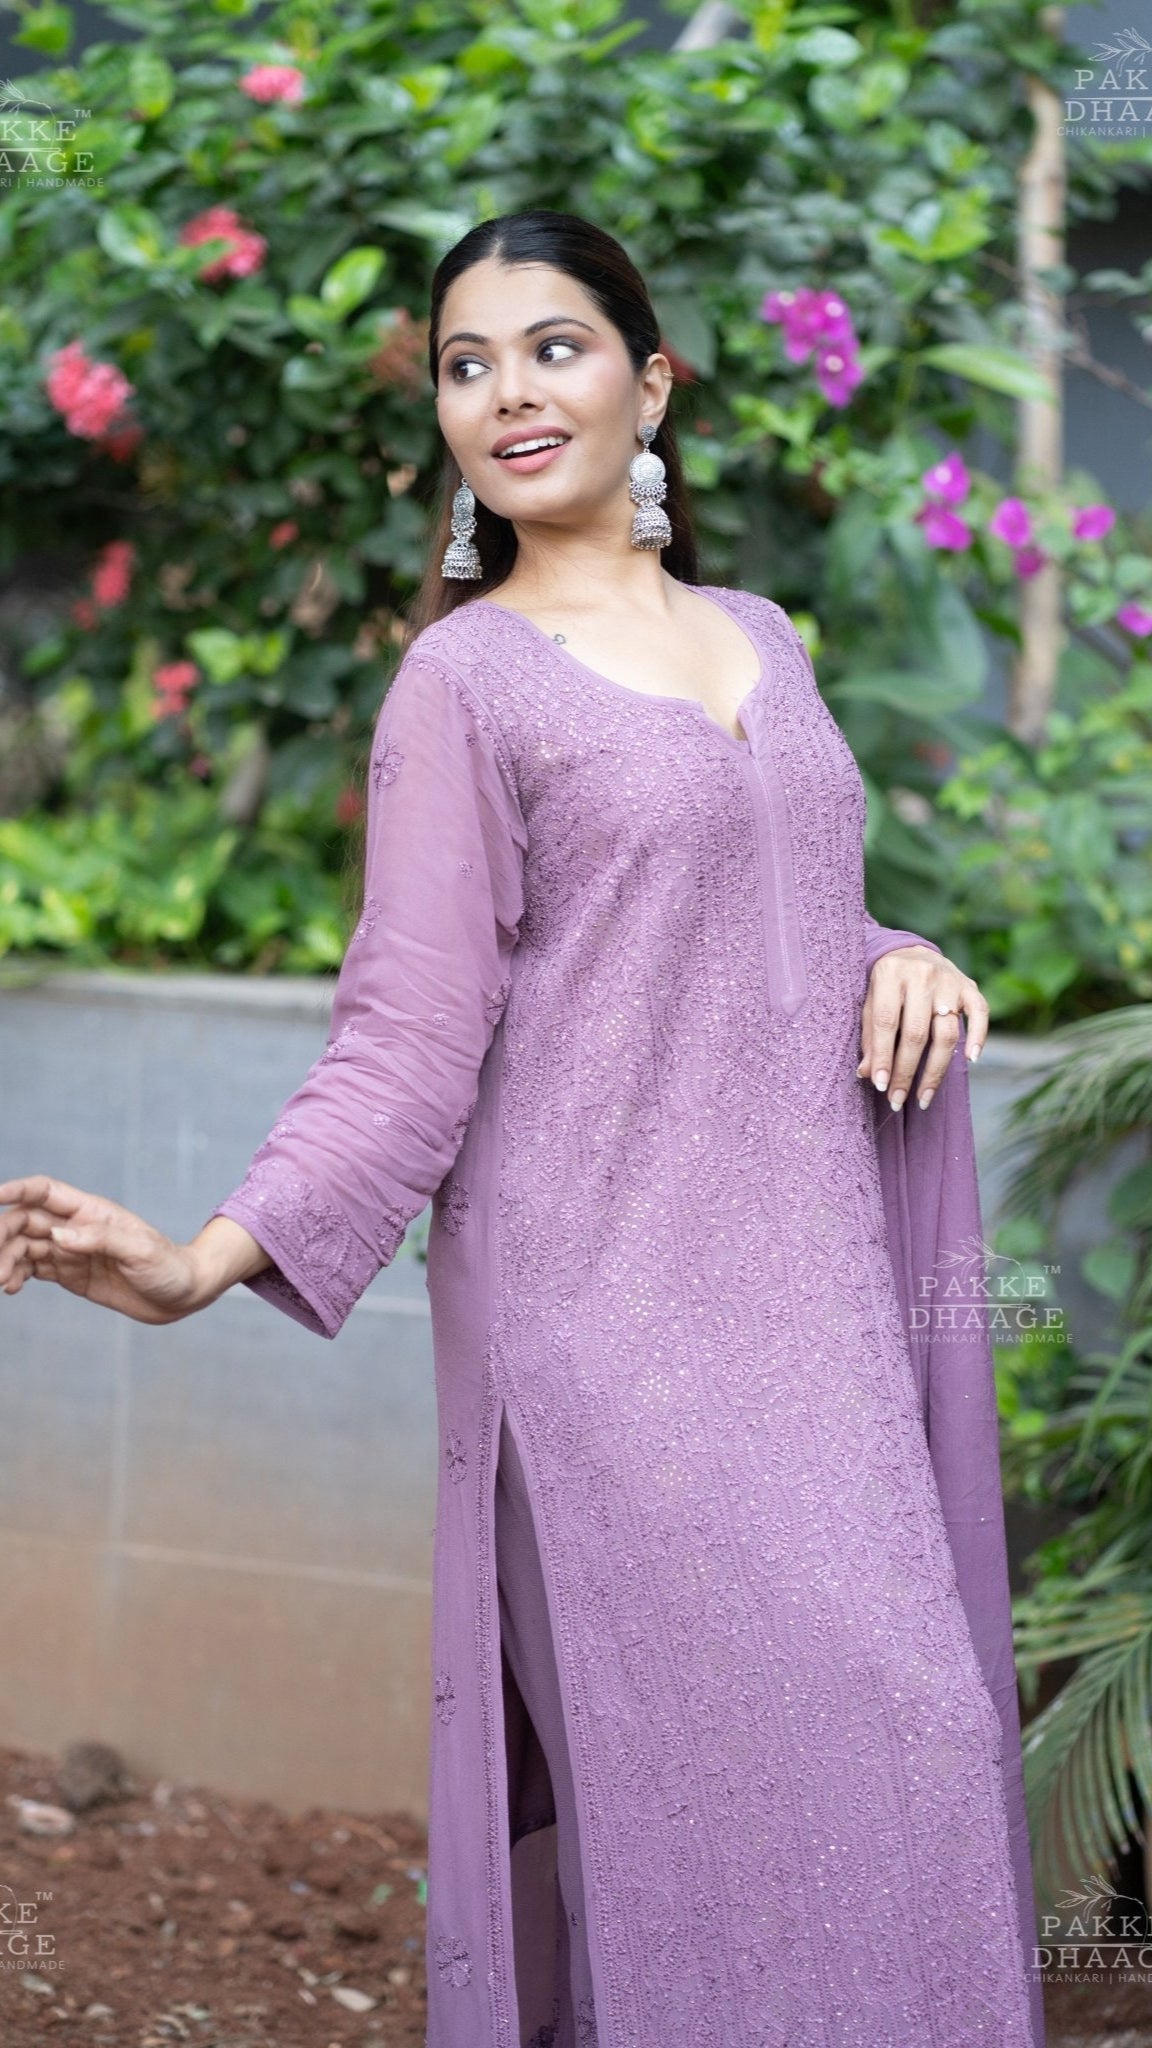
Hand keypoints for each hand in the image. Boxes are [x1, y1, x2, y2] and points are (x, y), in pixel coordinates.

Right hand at [0, 1174, 204, 1324]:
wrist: (184, 1294)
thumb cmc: (169, 1266)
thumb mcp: (141, 1251)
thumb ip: (100, 1240)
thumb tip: (59, 1235)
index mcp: (92, 1212)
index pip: (45, 1192)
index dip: (17, 1190)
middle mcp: (77, 1228)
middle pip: (26, 1221)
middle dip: (4, 1235)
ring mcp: (72, 1252)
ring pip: (26, 1248)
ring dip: (7, 1259)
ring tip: (1, 1280)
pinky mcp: (71, 1275)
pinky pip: (35, 1270)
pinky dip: (17, 1276)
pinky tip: (10, 1287)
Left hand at [856, 946, 988, 1112]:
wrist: (912, 952)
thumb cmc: (886, 986)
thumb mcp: (869, 1003)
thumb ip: (869, 1036)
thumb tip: (867, 1074)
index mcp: (889, 974)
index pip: (886, 1022)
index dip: (883, 1057)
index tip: (880, 1086)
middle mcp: (921, 975)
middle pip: (916, 1033)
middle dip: (906, 1072)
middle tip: (897, 1100)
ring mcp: (949, 980)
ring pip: (946, 1032)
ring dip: (935, 1070)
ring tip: (923, 1097)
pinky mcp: (970, 986)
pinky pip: (980, 1013)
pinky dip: (978, 1037)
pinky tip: (970, 1060)